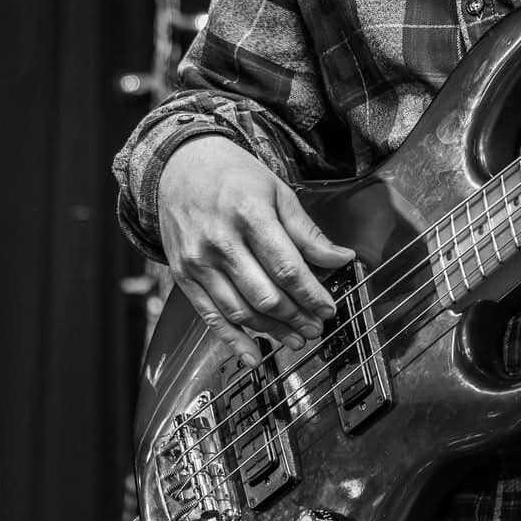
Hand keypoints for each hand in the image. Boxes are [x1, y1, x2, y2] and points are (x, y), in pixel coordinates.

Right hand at [158, 135, 354, 362]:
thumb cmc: (233, 176)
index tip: (329, 308)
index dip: (312, 294)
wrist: (180, 166)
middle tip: (316, 327)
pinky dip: (233, 340)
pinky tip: (253, 353)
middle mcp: (220, 240)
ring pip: (240, 311)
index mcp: (249, 214)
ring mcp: (198, 261)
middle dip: (296, 317)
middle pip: (265, 295)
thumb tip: (341, 259)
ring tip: (295, 338)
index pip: (287, 267)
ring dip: (271, 331)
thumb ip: (307, 231)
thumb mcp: (277, 191)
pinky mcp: (183, 276)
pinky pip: (210, 316)